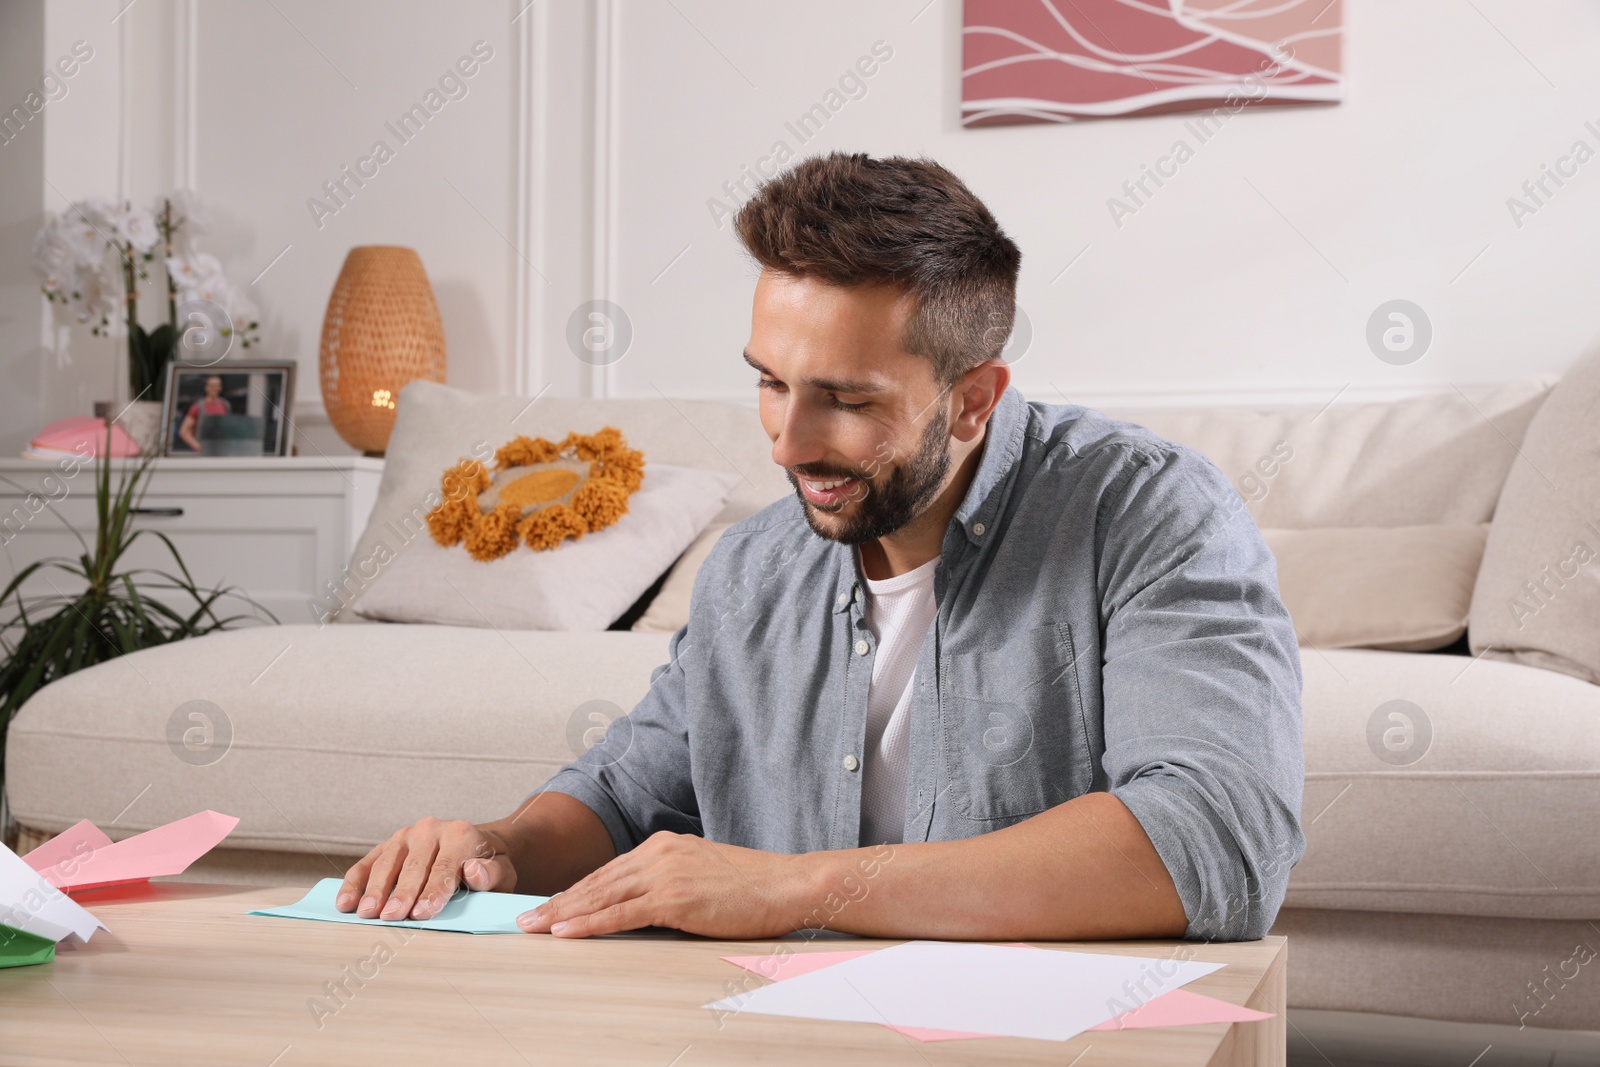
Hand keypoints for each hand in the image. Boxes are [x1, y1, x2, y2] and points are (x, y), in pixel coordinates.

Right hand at [337, 816, 517, 920]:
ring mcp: (408, 834)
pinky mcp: (390, 843)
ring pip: (388, 863)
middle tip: (391, 917)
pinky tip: (345, 902)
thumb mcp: (503, 872)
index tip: (422, 914)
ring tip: (366, 912)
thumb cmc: (489, 866)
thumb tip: (473, 871)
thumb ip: (491, 874)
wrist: (478, 846)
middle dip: (401, 893)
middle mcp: (432, 829)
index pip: (445, 867)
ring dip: (375, 889)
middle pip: (414, 866)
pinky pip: (369, 862)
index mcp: (462, 835)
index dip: (433, 892)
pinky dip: (355, 882)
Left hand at [516, 831, 816, 938]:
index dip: (576, 890)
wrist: (788, 884)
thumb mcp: (706, 875)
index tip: (550, 905)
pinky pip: (621, 913)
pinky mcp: (674, 899)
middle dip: (557, 902)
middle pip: (597, 881)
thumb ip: (674, 883)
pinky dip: (589, 923)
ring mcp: (665, 874)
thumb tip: (651, 905)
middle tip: (524, 919)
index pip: (610, 871)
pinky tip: (565, 931)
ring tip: (533, 928)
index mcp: (666, 846)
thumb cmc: (755, 886)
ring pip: (600, 896)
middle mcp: (659, 853)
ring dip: (562, 913)